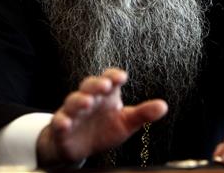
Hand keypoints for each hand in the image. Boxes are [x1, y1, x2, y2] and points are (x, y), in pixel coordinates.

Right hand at [36, 68, 167, 166]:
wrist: (79, 147)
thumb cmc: (104, 129)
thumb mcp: (126, 122)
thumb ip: (143, 114)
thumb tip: (164, 106)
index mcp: (106, 95)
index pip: (109, 78)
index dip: (114, 76)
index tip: (121, 77)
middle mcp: (89, 98)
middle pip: (90, 85)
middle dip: (97, 84)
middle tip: (105, 85)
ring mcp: (73, 111)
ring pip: (73, 101)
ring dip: (79, 100)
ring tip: (88, 102)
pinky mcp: (61, 126)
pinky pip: (59, 121)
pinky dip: (61, 121)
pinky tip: (65, 122)